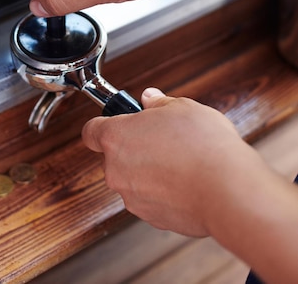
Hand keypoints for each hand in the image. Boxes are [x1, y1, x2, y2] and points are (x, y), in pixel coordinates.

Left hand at [81, 87, 258, 237]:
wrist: (227, 189)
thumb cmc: (203, 145)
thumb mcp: (182, 107)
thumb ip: (158, 103)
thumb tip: (149, 99)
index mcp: (116, 137)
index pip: (90, 131)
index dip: (103, 124)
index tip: (116, 122)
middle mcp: (116, 170)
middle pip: (115, 156)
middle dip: (135, 148)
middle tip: (162, 139)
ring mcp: (132, 197)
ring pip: (134, 179)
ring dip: (150, 171)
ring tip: (181, 161)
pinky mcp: (151, 218)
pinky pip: (151, 200)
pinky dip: (164, 192)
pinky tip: (187, 182)